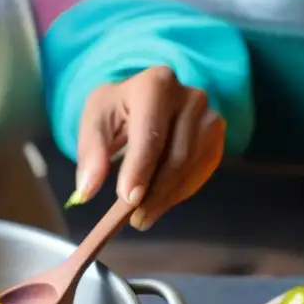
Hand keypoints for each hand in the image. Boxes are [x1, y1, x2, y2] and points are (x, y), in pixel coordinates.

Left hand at [71, 66, 225, 229]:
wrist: (144, 98)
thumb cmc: (116, 110)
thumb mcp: (94, 122)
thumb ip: (90, 154)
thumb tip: (86, 191)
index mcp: (156, 85)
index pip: (151, 135)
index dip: (140, 170)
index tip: (128, 200)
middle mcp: (190, 96)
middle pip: (176, 156)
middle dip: (154, 193)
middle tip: (134, 218)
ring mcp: (209, 115)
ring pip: (191, 168)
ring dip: (167, 198)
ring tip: (142, 215)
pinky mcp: (217, 136)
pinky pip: (202, 172)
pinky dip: (180, 192)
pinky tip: (161, 200)